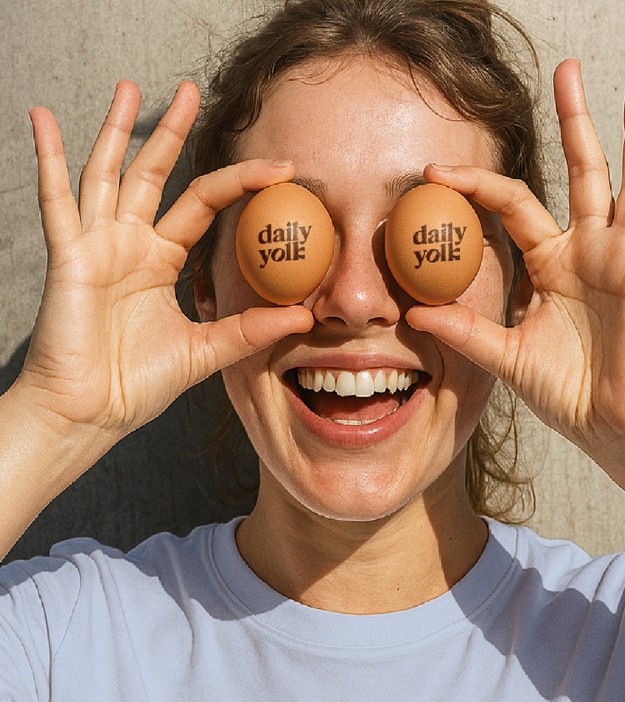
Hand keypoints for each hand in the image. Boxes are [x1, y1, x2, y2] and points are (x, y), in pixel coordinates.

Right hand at [21, 81, 311, 444]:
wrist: (92, 412)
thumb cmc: (138, 384)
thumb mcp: (206, 351)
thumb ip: (250, 330)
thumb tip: (305, 317)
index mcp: (160, 261)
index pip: (201, 204)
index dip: (238, 182)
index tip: (280, 166)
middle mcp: (128, 244)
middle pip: (153, 174)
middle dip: (171, 132)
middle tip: (190, 89)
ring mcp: (96, 245)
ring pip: (105, 173)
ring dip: (116, 130)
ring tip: (131, 88)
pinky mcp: (68, 257)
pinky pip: (55, 201)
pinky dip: (47, 159)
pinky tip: (42, 120)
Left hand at [407, 59, 624, 473]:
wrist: (609, 424)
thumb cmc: (564, 392)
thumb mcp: (504, 355)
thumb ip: (465, 330)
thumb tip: (414, 312)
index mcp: (550, 263)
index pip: (513, 205)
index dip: (476, 185)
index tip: (435, 170)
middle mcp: (587, 251)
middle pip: (580, 173)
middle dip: (574, 123)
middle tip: (566, 71)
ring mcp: (622, 258)